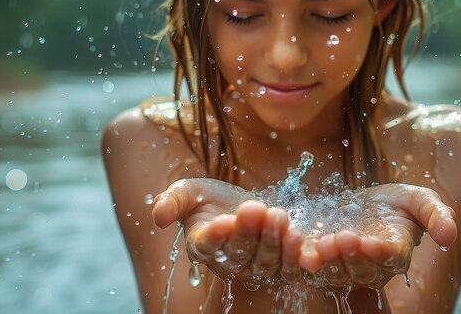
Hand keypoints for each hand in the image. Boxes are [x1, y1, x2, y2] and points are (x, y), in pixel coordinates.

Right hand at [151, 178, 303, 283]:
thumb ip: (172, 201)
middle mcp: (229, 263)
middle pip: (240, 254)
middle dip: (249, 232)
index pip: (207, 246)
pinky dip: (299, 259)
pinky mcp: (282, 266)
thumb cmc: (211, 200)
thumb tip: (157, 216)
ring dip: (274, 241)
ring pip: (266, 262)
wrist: (243, 206)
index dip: (216, 236)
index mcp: (203, 246)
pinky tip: (303, 241)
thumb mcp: (189, 192)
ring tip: (279, 217)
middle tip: (256, 208)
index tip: (222, 221)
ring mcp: (256, 267)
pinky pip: (291, 268)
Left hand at [299, 183, 456, 288]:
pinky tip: (301, 250)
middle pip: (362, 269)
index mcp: (397, 251)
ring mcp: (347, 264)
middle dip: (352, 256)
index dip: (381, 252)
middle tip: (343, 239)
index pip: (391, 256)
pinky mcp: (324, 258)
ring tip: (324, 244)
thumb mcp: (421, 199)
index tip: (373, 243)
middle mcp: (372, 265)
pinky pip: (315, 265)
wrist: (369, 204)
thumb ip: (437, 214)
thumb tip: (449, 235)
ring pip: (338, 271)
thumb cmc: (399, 203)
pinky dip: (308, 260)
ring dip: (330, 261)